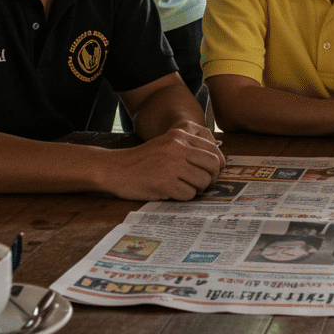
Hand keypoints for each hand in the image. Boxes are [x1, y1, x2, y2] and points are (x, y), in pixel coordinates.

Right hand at [101, 126, 224, 200]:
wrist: (116, 168)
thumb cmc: (143, 159)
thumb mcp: (167, 143)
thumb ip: (188, 147)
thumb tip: (216, 161)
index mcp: (181, 136)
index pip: (213, 150)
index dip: (218, 164)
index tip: (214, 172)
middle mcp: (179, 149)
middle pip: (212, 166)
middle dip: (212, 178)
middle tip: (204, 183)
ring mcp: (173, 166)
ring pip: (203, 181)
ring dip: (198, 189)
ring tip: (186, 187)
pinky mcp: (165, 184)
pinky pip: (189, 194)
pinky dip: (185, 197)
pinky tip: (174, 193)